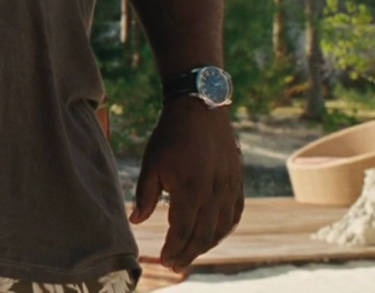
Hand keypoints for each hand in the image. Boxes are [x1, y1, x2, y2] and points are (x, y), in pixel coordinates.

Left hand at [129, 97, 244, 271]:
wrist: (200, 109)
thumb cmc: (170, 136)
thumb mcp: (151, 164)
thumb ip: (145, 195)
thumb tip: (136, 221)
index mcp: (190, 191)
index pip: (182, 231)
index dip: (173, 249)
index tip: (163, 261)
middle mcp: (213, 194)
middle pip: (203, 236)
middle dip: (188, 254)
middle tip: (174, 265)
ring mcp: (229, 189)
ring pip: (221, 228)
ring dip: (206, 245)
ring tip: (190, 253)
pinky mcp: (237, 182)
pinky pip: (235, 214)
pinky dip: (224, 229)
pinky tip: (214, 235)